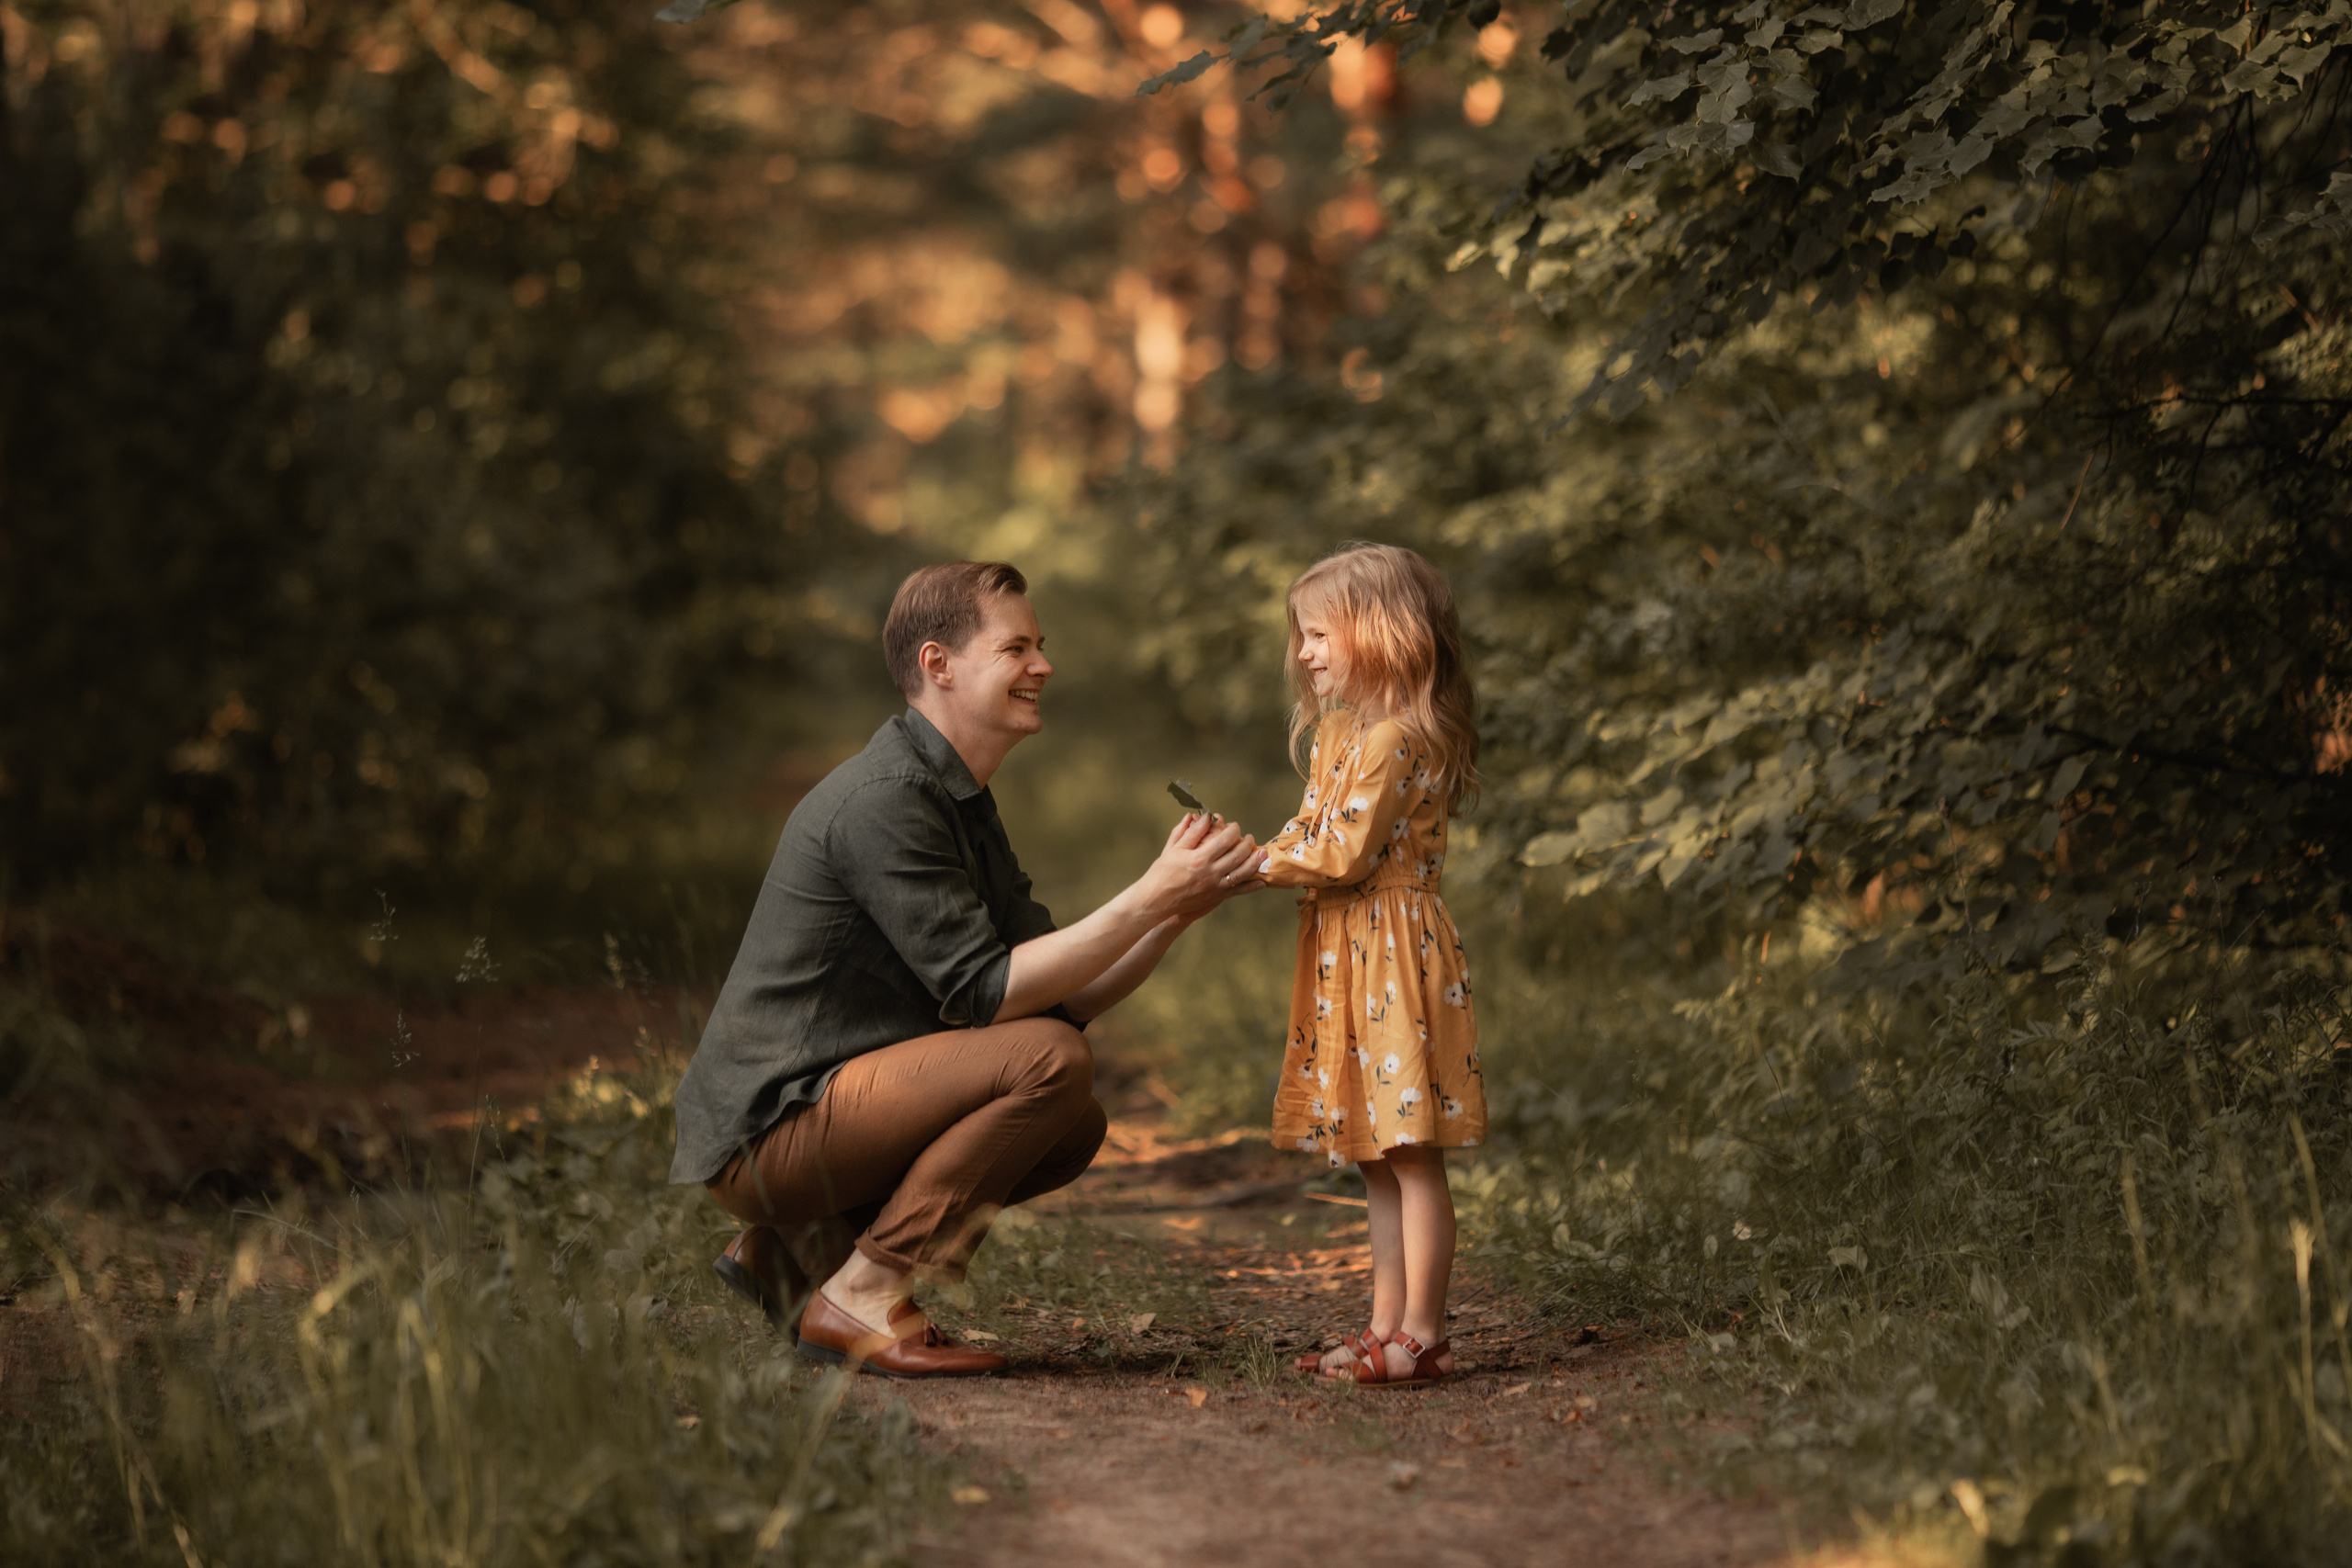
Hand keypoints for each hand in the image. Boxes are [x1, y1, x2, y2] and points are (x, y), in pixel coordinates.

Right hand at [1143, 812, 1259, 919]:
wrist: (1156, 901)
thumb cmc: (1162, 873)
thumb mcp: (1173, 849)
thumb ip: (1191, 832)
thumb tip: (1204, 817)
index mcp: (1199, 858)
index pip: (1224, 840)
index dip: (1233, 830)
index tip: (1234, 825)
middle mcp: (1210, 873)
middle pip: (1237, 855)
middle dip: (1247, 843)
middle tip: (1249, 837)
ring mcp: (1215, 887)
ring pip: (1242, 873)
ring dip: (1254, 862)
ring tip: (1262, 853)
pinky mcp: (1215, 897)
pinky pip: (1238, 891)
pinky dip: (1251, 886)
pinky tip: (1261, 881)